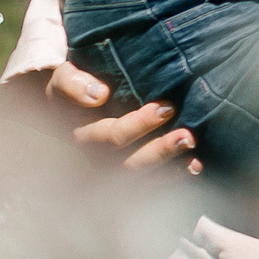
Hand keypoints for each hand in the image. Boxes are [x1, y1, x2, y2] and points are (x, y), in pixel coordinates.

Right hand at [43, 61, 201, 173]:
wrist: (71, 98)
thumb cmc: (73, 83)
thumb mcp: (65, 78)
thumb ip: (74, 84)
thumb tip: (98, 95)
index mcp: (84, 135)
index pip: (112, 136)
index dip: (139, 124)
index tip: (166, 107)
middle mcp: (98, 157)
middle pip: (129, 163)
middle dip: (160, 150)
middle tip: (187, 136)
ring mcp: (113, 167)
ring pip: (142, 174)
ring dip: (169, 165)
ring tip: (192, 153)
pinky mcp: (129, 170)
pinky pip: (150, 180)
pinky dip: (173, 175)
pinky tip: (194, 165)